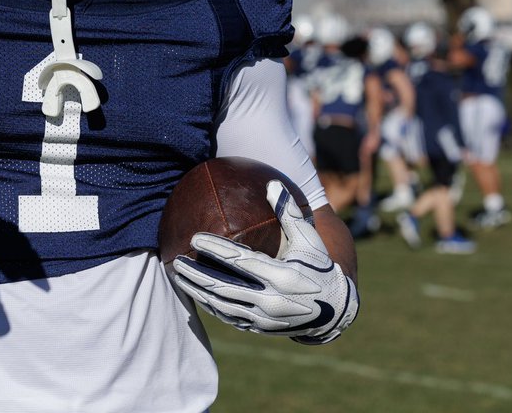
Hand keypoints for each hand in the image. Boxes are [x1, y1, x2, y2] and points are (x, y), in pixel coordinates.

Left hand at [171, 181, 358, 343]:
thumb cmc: (318, 266)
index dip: (216, 249)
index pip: (241, 261)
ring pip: (221, 305)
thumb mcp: (309, 239)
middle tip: (176, 260)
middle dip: (196, 274)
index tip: (194, 238)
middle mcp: (271, 300)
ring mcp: (264, 318)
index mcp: (282, 276)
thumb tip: (272, 183)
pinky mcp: (259, 328)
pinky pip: (228, 317)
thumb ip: (290, 213)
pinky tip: (195, 293)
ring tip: (177, 276)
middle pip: (223, 287)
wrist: (334, 311)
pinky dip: (209, 305)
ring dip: (197, 291)